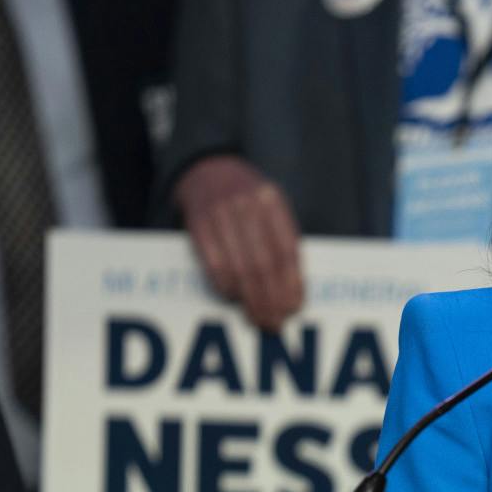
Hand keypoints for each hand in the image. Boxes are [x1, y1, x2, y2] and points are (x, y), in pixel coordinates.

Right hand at [176, 154, 303, 330]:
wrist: (207, 170)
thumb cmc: (248, 198)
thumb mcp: (271, 206)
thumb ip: (282, 239)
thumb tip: (292, 290)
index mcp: (272, 200)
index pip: (286, 249)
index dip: (292, 283)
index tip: (295, 308)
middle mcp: (246, 205)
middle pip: (263, 263)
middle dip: (271, 298)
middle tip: (277, 322)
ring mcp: (219, 213)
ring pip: (239, 267)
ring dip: (250, 299)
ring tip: (260, 319)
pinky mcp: (197, 223)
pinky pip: (213, 263)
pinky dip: (225, 285)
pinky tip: (235, 299)